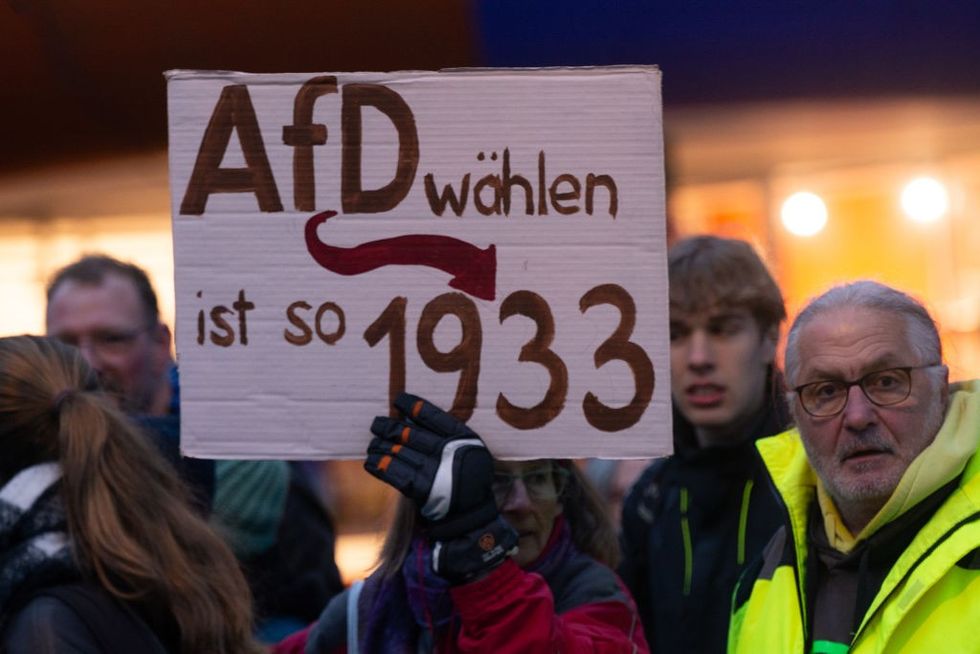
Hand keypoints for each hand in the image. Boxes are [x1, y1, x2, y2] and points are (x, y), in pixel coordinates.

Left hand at [365, 393, 516, 581]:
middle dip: (391, 427)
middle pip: (414, 435)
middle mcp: (451, 453)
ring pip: (403, 453)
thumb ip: (449, 438)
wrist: (473, 516)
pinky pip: (398, 475)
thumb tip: (412, 421)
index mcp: (464, 439)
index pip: (436, 418)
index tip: (399, 400)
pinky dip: (382, 467)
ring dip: (382, 447)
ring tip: (372, 444)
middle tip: (376, 423)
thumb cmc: (468, 480)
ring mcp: (438, 471)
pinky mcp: (425, 490)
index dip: (416, 408)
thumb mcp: (469, 453)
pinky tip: (371, 462)